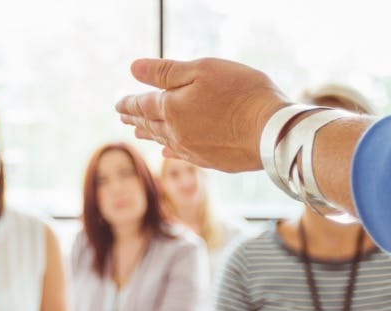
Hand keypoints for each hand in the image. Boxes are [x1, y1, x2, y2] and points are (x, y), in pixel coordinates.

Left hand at [116, 58, 289, 172]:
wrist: (272, 130)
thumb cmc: (241, 93)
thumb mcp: (202, 70)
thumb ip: (165, 72)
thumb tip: (133, 69)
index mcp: (171, 109)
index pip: (142, 105)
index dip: (128, 103)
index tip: (118, 104)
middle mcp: (177, 133)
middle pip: (150, 124)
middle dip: (136, 118)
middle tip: (123, 116)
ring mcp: (194, 150)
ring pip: (164, 140)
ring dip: (149, 134)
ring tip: (138, 132)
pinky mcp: (212, 161)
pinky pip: (182, 156)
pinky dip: (171, 151)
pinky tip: (168, 152)